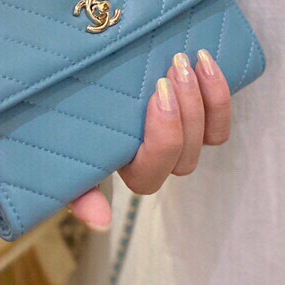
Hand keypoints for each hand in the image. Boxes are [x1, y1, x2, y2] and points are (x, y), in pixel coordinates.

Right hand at [69, 49, 232, 230]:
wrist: (90, 64)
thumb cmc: (73, 105)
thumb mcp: (64, 142)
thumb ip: (77, 186)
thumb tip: (101, 224)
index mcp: (123, 169)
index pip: (148, 176)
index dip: (161, 140)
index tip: (156, 96)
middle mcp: (156, 161)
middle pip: (183, 156)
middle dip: (182, 111)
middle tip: (171, 70)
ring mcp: (182, 141)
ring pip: (206, 140)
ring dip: (201, 101)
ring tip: (186, 60)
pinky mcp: (201, 120)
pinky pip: (220, 124)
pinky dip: (218, 94)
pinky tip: (205, 60)